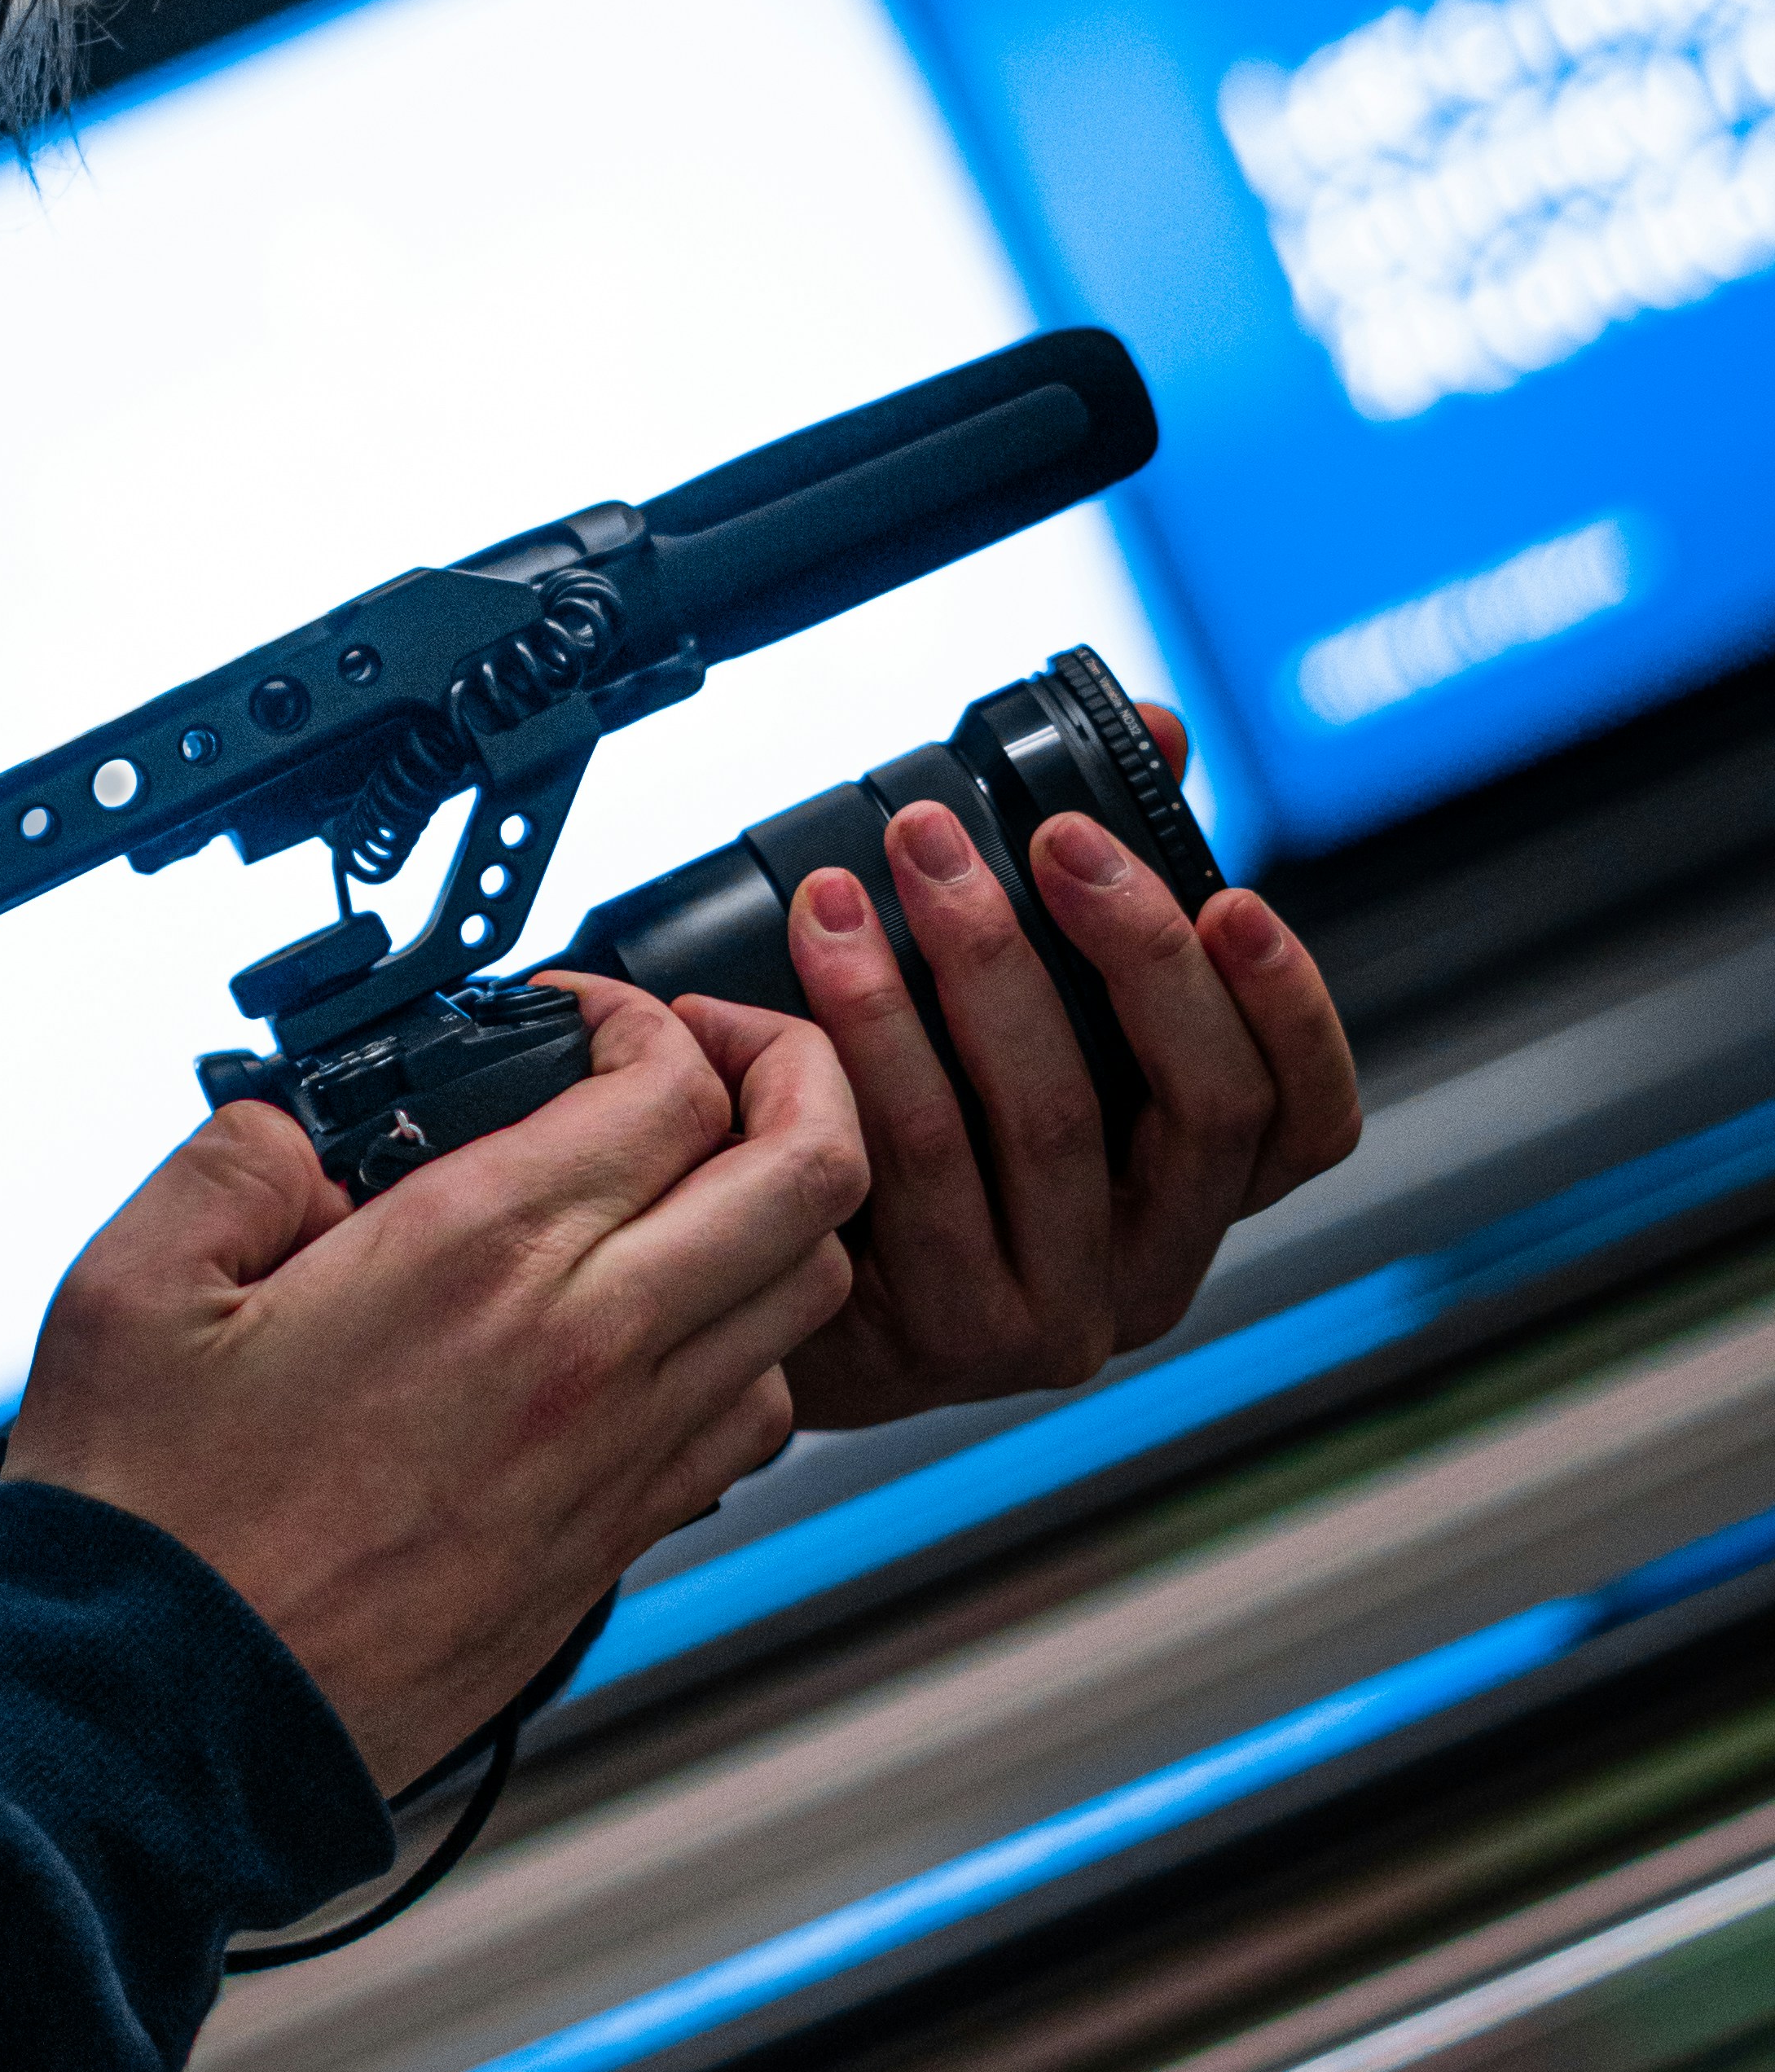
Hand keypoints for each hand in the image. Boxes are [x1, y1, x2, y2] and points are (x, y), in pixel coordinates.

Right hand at [2, 976, 864, 1791]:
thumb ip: (236, 1155)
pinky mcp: (617, 1542)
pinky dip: (749, 1346)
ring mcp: (621, 1454)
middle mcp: (587, 1345)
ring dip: (780, 1214)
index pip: (673, 1085)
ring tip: (695, 1187)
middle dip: (795, 1073)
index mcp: (476, 1252)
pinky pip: (760, 1419)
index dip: (648, 1015)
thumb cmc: (149, 1515)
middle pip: (810, 1172)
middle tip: (712, 1058)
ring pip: (811, 1296)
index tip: (581, 1018)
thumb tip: (300, 1130)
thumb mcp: (136, 1277)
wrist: (164, 1717)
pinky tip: (660, 1327)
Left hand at [675, 709, 1357, 1427]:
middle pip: (1200, 1107)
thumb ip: (1108, 885)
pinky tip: (794, 967)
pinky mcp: (938, 1339)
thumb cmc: (917, 1123)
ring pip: (1046, 1123)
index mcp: (1195, 1195)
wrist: (764, 1279)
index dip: (1290, 1008)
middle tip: (1047, 834)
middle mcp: (1149, 1274)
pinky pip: (912, 1168)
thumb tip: (1161, 732)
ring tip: (870, 873)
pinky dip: (857, 1045)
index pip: (1308, 1117)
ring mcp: (1051, 1321)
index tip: (1231, 897)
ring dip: (960, 970)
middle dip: (1129, 946)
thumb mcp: (1023, 1013)